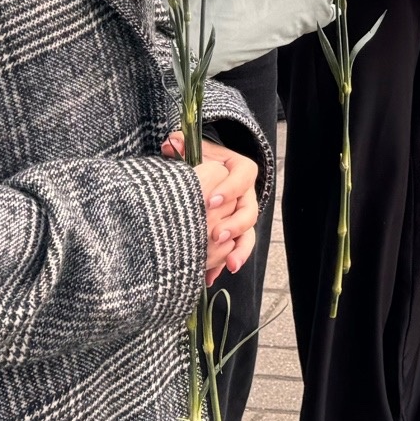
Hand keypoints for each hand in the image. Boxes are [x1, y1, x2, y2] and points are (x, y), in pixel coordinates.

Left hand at [160, 136, 259, 283]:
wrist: (208, 172)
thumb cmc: (201, 160)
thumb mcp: (194, 149)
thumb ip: (182, 143)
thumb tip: (170, 142)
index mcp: (241, 170)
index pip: (243, 177)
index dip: (229, 189)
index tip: (210, 200)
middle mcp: (246, 195)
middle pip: (249, 210)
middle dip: (234, 225)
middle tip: (216, 235)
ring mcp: (242, 216)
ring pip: (248, 235)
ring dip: (238, 250)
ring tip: (228, 264)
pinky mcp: (234, 235)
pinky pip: (235, 252)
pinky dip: (222, 265)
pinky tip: (210, 278)